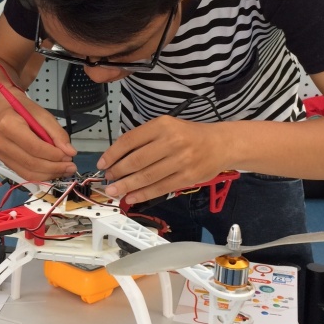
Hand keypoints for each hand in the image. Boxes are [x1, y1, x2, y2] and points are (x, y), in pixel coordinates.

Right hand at [0, 102, 76, 182]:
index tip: (69, 156)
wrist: (2, 109)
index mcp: (8, 125)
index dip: (53, 154)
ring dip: (49, 174)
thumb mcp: (43, 114)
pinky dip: (41, 175)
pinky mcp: (4, 161)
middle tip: (71, 166)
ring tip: (65, 170)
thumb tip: (69, 152)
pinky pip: (24, 174)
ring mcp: (0, 154)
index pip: (34, 147)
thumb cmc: (22, 109)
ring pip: (28, 173)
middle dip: (54, 167)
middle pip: (31, 163)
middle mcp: (1, 142)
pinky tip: (53, 171)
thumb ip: (57, 133)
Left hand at [98, 115, 225, 204]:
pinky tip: (131, 198)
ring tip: (114, 191)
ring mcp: (180, 160)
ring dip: (127, 186)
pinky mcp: (187, 177)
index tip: (103, 164)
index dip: (113, 154)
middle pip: (136, 160)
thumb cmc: (189, 135)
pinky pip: (160, 188)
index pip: (130, 140)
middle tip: (107, 180)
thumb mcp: (167, 127)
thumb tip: (117, 157)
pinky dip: (143, 194)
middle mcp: (171, 141)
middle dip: (118, 172)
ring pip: (147, 176)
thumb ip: (145, 138)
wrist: (220, 144)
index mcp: (162, 125)